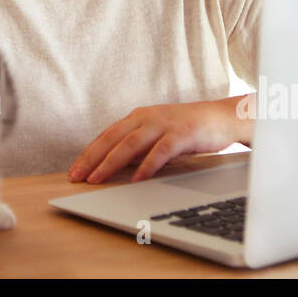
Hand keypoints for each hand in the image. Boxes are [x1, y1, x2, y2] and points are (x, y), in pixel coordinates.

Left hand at [67, 96, 253, 183]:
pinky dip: (147, 164)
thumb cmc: (188, 129)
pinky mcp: (182, 133)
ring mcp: (164, 124)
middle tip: (77, 176)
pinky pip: (161, 150)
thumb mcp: (157, 136)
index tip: (74, 170)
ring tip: (98, 179)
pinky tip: (137, 178)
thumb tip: (114, 166)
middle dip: (92, 158)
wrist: (222, 118)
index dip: (89, 153)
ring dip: (112, 162)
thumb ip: (138, 147)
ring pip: (131, 143)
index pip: (107, 135)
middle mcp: (147, 118)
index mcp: (138, 117)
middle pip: (113, 138)